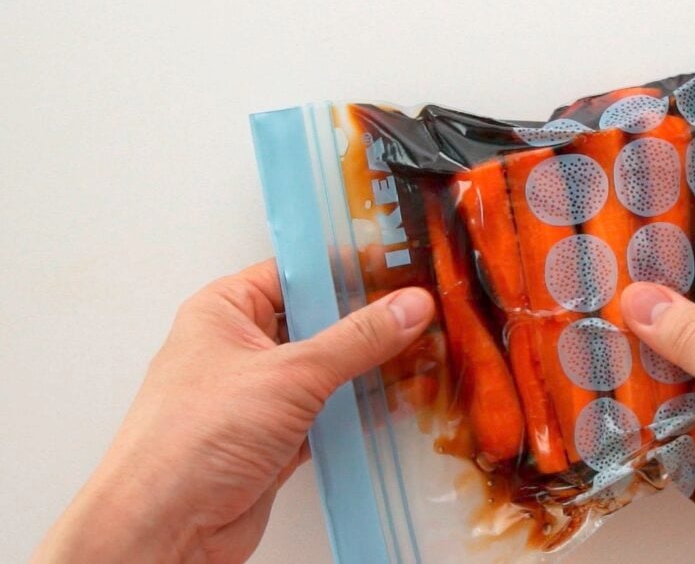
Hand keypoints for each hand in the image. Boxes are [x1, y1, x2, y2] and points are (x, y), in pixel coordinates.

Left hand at [33, 260, 434, 563]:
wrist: (165, 528)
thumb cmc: (194, 439)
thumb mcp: (290, 374)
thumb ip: (358, 339)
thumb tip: (408, 306)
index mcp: (226, 311)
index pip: (297, 273)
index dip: (348, 268)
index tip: (400, 265)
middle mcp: (241, 347)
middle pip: (320, 321)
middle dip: (373, 321)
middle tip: (426, 312)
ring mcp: (260, 395)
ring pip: (330, 369)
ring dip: (376, 366)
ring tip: (431, 354)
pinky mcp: (277, 438)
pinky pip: (331, 412)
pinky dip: (365, 408)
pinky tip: (406, 401)